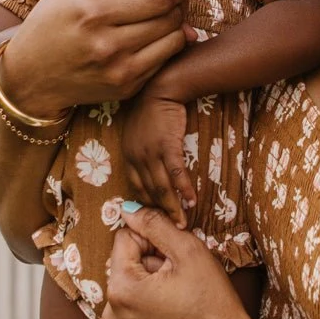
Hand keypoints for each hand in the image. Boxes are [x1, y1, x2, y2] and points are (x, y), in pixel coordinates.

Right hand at [0, 0, 190, 115]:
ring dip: (176, 22)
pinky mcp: (126, 88)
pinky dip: (165, 44)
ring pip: (174, 40)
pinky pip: (165, 60)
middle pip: (170, 17)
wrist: (29, 77)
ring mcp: (120, 72)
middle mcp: (108, 46)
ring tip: (161, 11)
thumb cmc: (51, 20)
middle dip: (177, 0)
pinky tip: (151, 33)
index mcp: (92, 14)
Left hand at [102, 205, 248, 318]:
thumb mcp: (188, 251)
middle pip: (125, 265)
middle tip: (179, 280)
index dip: (153, 241)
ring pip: (128, 288)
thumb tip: (127, 209)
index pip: (125, 239)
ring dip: (148, 285)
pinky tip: (171, 315)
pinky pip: (129, 312)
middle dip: (150, 264)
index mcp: (121, 288)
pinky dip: (146, 308)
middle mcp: (110, 314)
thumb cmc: (212, 301)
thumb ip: (154, 224)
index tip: (174, 258)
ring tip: (177, 298)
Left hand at [122, 91, 193, 226]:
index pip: (136, 186)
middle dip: (160, 213)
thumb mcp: (139, 133)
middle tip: (170, 229)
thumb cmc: (153, 110)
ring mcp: (151, 152)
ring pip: (162, 187)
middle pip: (149, 192)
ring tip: (182, 222)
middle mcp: (136, 157)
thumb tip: (150, 169)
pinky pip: (177, 174)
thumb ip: (141, 152)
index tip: (156, 217)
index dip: (147, 204)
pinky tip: (191, 200)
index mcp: (128, 155)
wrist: (161, 89)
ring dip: (173, 207)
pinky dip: (184, 189)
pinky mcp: (167, 146)